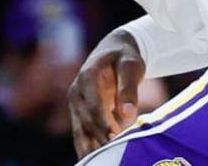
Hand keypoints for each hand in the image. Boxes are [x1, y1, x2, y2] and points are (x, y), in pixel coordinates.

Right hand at [67, 29, 144, 156]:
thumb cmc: (124, 58)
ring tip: (104, 162)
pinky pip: (82, 134)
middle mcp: (76, 91)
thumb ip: (129, 88)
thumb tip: (128, 113)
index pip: (93, 103)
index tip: (114, 137)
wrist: (113, 52)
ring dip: (91, 148)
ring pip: (81, 131)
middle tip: (115, 153)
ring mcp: (76, 104)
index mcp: (87, 76)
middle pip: (86, 119)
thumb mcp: (131, 66)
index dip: (102, 121)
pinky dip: (89, 148)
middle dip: (100, 138)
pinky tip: (97, 161)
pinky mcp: (80, 114)